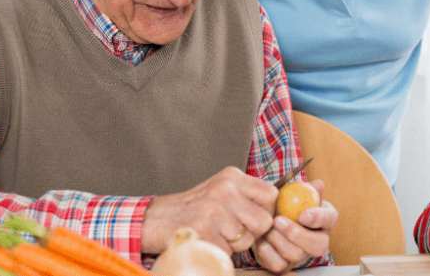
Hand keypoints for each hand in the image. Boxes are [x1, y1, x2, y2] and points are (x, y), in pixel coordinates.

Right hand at [141, 166, 277, 254]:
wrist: (155, 219)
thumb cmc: (192, 208)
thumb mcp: (220, 189)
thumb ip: (246, 195)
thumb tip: (275, 209)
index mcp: (232, 177)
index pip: (271, 194)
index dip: (268, 211)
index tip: (256, 218)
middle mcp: (225, 190)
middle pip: (263, 221)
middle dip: (252, 233)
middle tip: (234, 231)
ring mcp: (214, 211)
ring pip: (246, 240)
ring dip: (234, 244)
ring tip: (216, 234)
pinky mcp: (203, 232)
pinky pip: (228, 252)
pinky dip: (219, 252)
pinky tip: (206, 241)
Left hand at [251, 180, 336, 273]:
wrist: (264, 220)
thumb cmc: (282, 204)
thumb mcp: (291, 193)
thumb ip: (303, 189)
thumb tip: (317, 184)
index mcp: (323, 219)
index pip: (330, 218)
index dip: (319, 218)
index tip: (303, 215)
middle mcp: (317, 240)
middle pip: (319, 245)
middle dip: (297, 234)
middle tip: (278, 221)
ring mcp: (302, 255)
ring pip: (297, 255)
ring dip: (279, 240)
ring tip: (267, 229)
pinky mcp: (285, 266)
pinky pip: (279, 264)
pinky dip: (268, 252)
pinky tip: (262, 241)